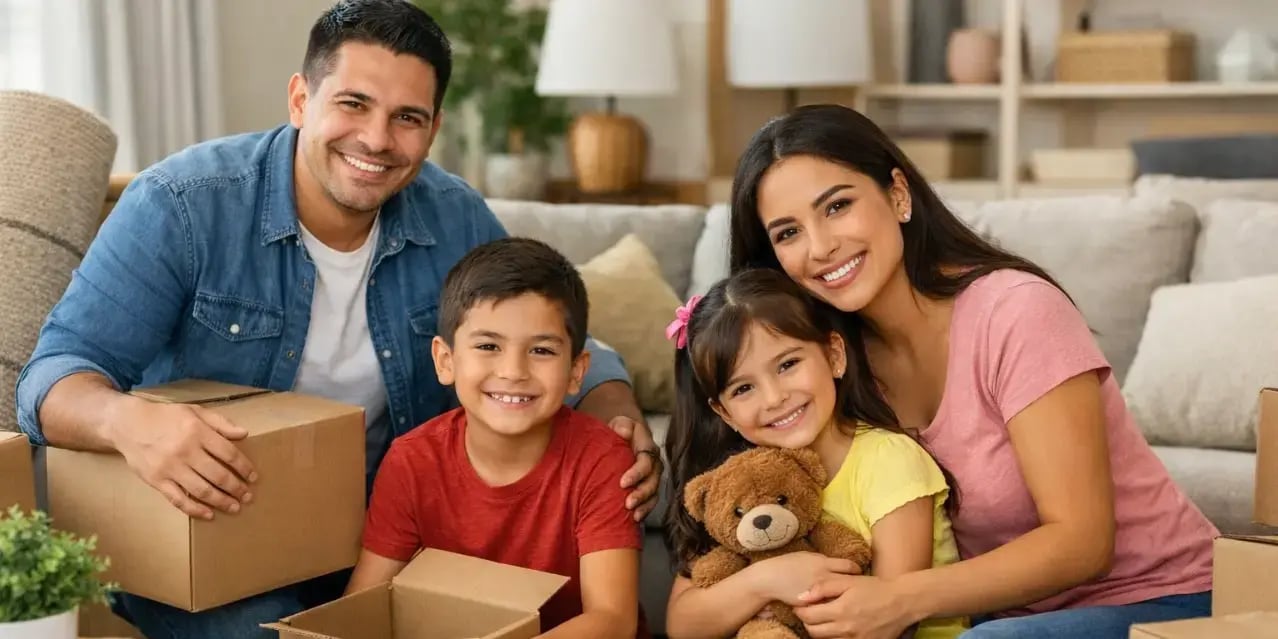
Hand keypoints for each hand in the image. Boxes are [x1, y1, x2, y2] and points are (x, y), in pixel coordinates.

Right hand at [107, 396, 256, 519]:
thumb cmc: (166, 417)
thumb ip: (221, 423)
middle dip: (237, 488)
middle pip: (218, 475)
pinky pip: (179, 500)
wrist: (128, 424)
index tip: (253, 478)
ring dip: (221, 502)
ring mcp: (170, 468)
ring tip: (234, 507)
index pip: (229, 454)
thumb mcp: (195, 411)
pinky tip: (209, 514)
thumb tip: (244, 434)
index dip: (244, 468)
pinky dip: (195, 510)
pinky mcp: (157, 481)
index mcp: (197, 432)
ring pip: (201, 490)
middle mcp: (185, 451)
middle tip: (248, 497)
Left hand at [608, 415, 660, 521]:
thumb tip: (624, 432)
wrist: (618, 440)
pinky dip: (645, 510)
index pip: (646, 460)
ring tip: (633, 514)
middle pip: (653, 479)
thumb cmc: (616, 433)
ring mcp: (654, 475)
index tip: (622, 482)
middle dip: (642, 492)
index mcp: (647, 445)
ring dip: (645, 504)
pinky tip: (636, 518)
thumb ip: (621, 425)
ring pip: (655, 492)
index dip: (637, 473)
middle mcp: (654, 461)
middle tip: (628, 503)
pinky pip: (652, 500)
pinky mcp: (651, 487)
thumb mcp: (618, 424)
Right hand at [750, 552, 861, 605]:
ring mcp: (819, 592)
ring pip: (841, 596)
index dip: (856, 570)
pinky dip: (832, 606)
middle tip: (857, 590)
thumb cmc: (786, 564)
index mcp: (823, 562)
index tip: (858, 574)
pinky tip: (834, 607)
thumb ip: (822, 560)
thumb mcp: (806, 556)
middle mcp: (824, 576)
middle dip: (855, 586)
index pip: (850, 566)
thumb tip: (834, 563)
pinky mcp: (812, 604)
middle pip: (850, 582)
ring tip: (848, 599)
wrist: (770, 578)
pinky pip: (828, 606)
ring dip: (846, 597)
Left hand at [794, 574, 915, 638]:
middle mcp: (846, 629)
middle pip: (813, 632)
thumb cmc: (875, 588)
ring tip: (825, 619)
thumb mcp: (849, 581)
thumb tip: (801, 596)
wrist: (902, 602)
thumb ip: (823, 587)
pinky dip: (835, 637)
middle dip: (807, 622)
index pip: (808, 617)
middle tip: (810, 613)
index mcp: (840, 610)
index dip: (800, 611)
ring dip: (820, 631)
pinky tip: (838, 627)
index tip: (800, 605)